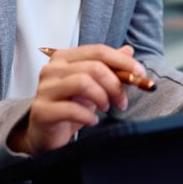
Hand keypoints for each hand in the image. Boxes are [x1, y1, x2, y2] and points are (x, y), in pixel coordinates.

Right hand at [7, 44, 145, 155]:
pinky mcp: (42, 110)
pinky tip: (92, 121)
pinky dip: (88, 115)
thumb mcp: (93, 84)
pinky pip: (71, 108)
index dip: (122, 61)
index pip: (98, 51)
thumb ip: (109, 67)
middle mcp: (52, 69)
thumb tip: (128, 51)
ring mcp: (44, 89)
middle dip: (114, 84)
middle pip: (93, 67)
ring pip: (82, 82)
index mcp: (64, 57)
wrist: (45, 132)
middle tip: (122, 101)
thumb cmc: (69, 104)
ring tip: (106, 108)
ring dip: (102, 97)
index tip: (140, 73)